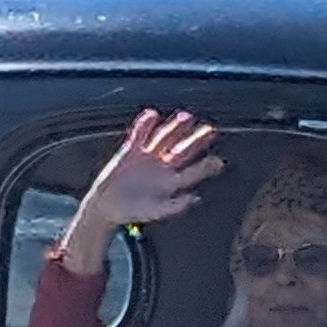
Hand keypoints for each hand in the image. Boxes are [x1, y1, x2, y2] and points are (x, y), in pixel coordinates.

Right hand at [61, 109, 224, 275]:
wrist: (107, 205)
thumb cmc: (133, 211)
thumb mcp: (155, 212)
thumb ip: (175, 206)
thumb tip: (195, 198)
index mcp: (172, 182)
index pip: (193, 171)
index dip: (206, 167)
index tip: (219, 162)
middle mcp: (163, 166)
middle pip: (183, 150)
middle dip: (196, 140)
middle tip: (211, 131)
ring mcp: (148, 156)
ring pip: (164, 138)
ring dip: (175, 128)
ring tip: (186, 117)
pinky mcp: (131, 150)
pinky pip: (139, 135)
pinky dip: (144, 125)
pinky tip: (152, 115)